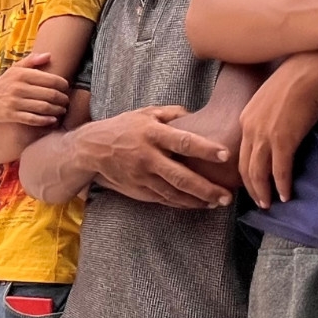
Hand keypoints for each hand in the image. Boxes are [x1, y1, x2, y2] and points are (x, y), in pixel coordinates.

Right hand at [0, 53, 69, 127]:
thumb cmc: (5, 83)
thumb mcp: (16, 69)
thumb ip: (32, 61)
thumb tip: (49, 55)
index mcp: (22, 74)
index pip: (50, 79)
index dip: (63, 85)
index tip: (66, 88)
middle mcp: (19, 87)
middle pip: (49, 94)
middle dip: (62, 99)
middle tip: (66, 101)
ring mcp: (15, 102)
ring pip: (43, 107)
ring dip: (57, 110)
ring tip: (62, 110)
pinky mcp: (11, 115)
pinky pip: (33, 119)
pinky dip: (45, 120)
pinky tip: (52, 120)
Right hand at [77, 106, 234, 208]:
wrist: (91, 150)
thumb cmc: (122, 128)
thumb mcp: (145, 113)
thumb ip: (172, 113)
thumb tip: (197, 115)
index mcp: (152, 134)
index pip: (182, 141)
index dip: (204, 149)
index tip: (224, 155)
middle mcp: (147, 157)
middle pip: (180, 176)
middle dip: (206, 188)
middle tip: (227, 196)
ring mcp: (142, 177)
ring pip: (174, 193)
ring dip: (197, 200)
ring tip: (217, 203)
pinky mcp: (138, 190)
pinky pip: (164, 199)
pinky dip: (182, 203)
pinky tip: (198, 204)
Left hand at [240, 55, 317, 207]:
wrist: (309, 70)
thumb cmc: (295, 81)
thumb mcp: (269, 100)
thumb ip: (265, 119)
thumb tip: (273, 133)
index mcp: (245, 119)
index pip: (241, 154)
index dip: (246, 173)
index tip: (252, 184)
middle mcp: (250, 130)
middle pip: (245, 168)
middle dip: (251, 189)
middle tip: (259, 202)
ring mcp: (265, 136)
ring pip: (258, 173)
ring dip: (263, 192)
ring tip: (269, 204)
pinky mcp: (283, 140)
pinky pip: (280, 170)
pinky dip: (282, 186)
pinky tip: (285, 196)